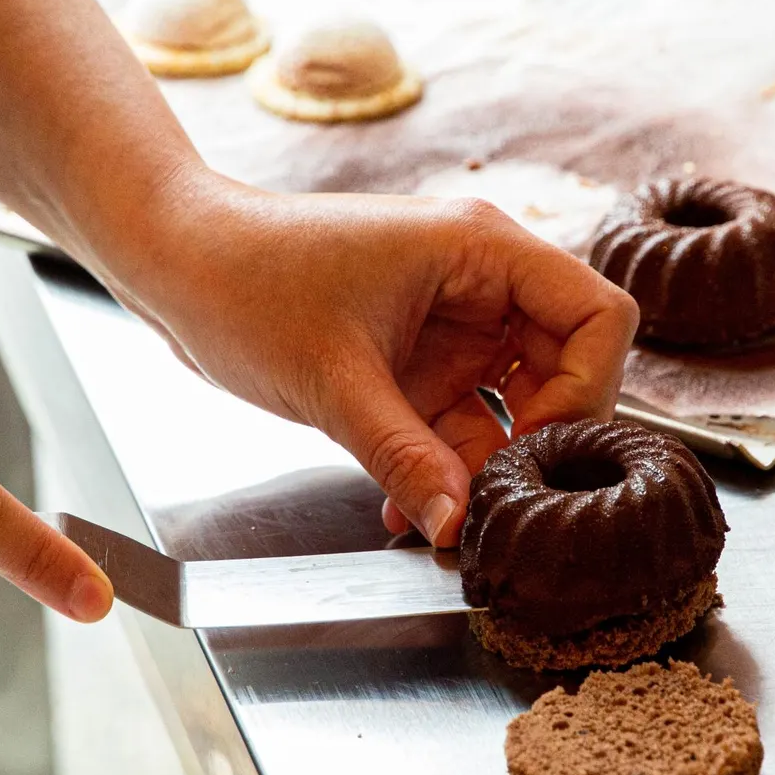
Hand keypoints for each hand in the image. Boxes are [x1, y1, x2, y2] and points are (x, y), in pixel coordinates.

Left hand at [99, 173, 639, 546]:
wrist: (176, 268)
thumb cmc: (247, 282)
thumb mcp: (334, 383)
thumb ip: (406, 458)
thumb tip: (460, 525)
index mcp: (480, 249)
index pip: (598, 314)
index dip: (587, 390)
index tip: (536, 449)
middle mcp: (479, 281)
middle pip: (569, 366)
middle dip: (538, 440)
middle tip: (497, 497)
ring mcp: (452, 322)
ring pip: (514, 404)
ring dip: (485, 464)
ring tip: (443, 516)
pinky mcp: (418, 358)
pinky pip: (461, 419)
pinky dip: (444, 465)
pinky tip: (407, 508)